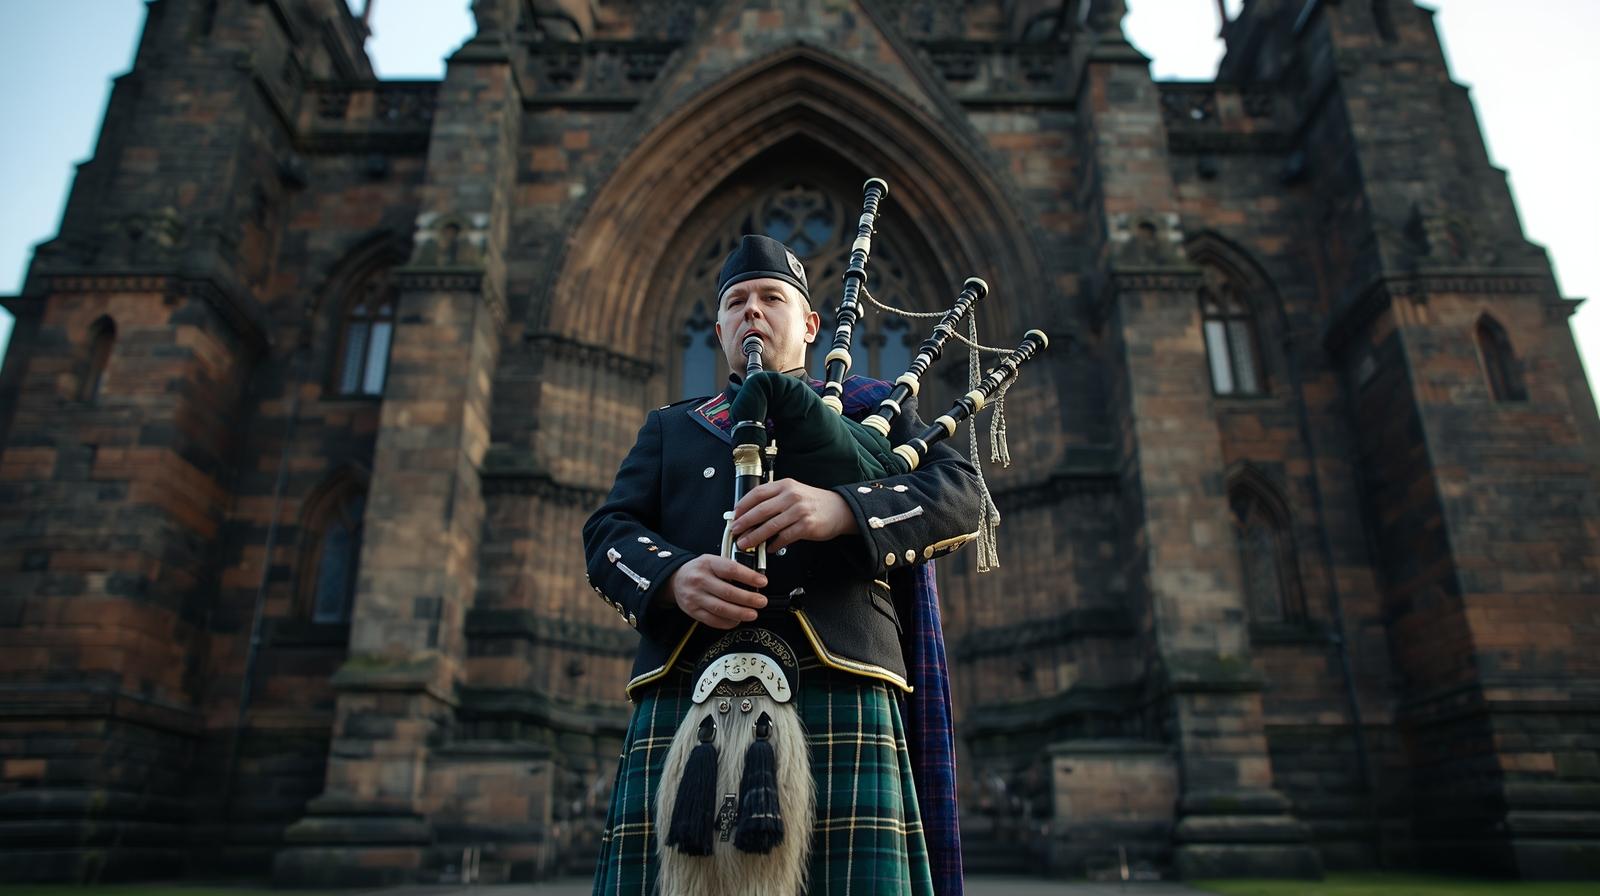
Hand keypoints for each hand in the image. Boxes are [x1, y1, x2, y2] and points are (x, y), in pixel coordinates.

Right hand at [666, 554, 767, 629]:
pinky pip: (713, 620)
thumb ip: (730, 568)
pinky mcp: (693, 611)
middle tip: (761, 602)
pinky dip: (727, 622)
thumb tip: (754, 580)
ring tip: (753, 614)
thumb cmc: (700, 570)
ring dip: (740, 613)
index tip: (762, 582)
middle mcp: (700, 580)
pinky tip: (737, 620)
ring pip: (720, 608)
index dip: (748, 577)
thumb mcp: (713, 560)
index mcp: (707, 563)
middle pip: (727, 592)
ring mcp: (695, 597)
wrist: (676, 579)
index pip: (731, 569)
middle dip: (748, 599)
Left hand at [730, 478, 858, 552]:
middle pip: (761, 510)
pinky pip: (784, 538)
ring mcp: (799, 511)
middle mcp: (791, 496)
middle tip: (735, 531)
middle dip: (744, 523)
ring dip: (755, 537)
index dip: (743, 505)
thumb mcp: (793, 492)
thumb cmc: (813, 502)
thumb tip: (750, 514)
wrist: (840, 509)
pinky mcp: (806, 526)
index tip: (734, 515)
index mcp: (785, 485)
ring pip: (770, 526)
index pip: (758, 493)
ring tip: (745, 543)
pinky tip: (768, 548)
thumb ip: (774, 499)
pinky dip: (774, 544)